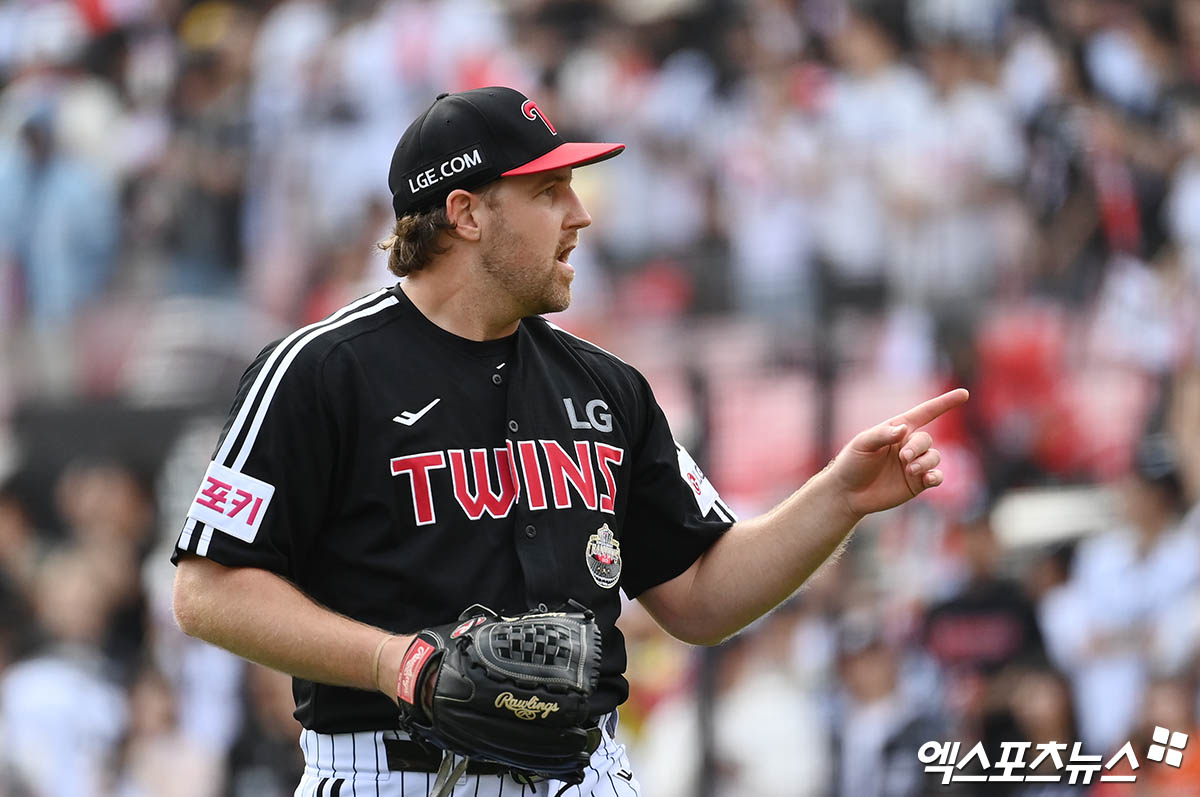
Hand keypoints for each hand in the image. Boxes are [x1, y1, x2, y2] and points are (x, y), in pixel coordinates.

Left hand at [829, 388, 968, 518]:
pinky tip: (929, 479)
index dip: (944, 403)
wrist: (847, 493)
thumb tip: (904, 430)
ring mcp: (914, 464)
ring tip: (909, 470)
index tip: (964, 393)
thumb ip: (882, 435)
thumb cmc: (852, 463)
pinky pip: (936, 477)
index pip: (925, 413)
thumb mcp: (862, 444)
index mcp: (897, 430)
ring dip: (925, 462)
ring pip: (934, 457)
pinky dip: (936, 477)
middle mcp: (908, 445)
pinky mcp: (916, 483)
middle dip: (918, 447)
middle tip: (903, 458)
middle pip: (926, 440)